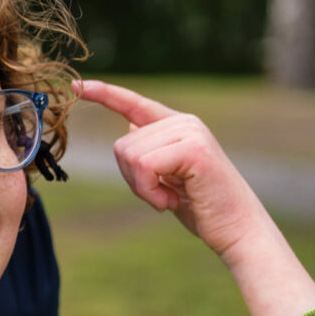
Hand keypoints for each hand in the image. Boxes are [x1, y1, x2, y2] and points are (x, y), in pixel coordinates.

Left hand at [77, 78, 314, 315]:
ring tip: (171, 197)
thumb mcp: (168, 176)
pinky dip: (150, 192)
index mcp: (177, 126)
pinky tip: (172, 201)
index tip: (77, 86)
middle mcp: (184, 122)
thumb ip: (151, 151)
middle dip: (133, 180)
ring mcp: (191, 132)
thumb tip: (129, 129)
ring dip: (143, 188)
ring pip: (130, 156)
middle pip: (121, 146)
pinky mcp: (194, 149)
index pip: (133, 103)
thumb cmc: (202, 207)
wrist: (237, 230)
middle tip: (164, 195)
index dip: (104, 94)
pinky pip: (144, 166)